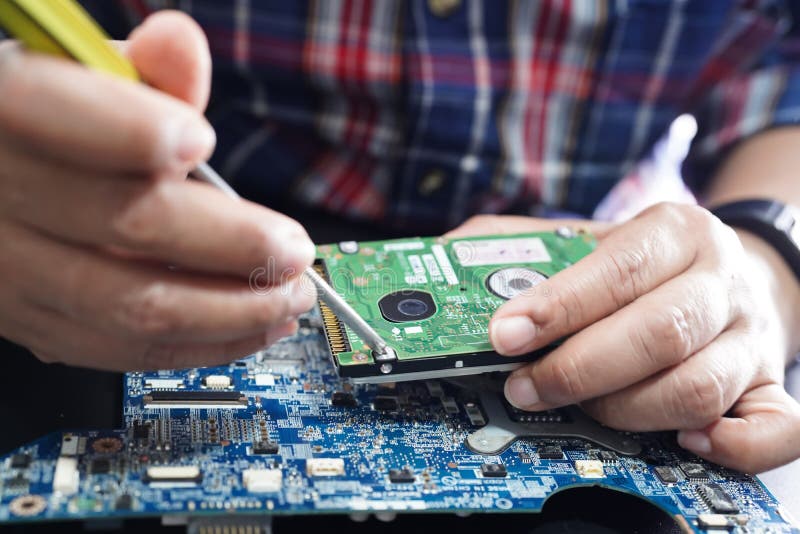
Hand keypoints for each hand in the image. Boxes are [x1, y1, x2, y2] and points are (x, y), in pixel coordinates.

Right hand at [0, 12, 315, 370]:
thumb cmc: (40, 125)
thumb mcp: (76, 78)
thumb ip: (137, 70)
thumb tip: (181, 47)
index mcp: (2, 113)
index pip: (56, 114)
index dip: (134, 131)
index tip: (200, 140)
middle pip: (127, 223)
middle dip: (233, 243)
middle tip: (293, 249)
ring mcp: (13, 270)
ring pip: (136, 306)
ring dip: (234, 309)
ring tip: (291, 295)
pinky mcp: (34, 321)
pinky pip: (123, 350)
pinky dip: (201, 344)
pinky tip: (252, 327)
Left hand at [447, 205, 799, 472]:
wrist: (728, 268)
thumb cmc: (641, 261)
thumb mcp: (583, 235)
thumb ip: (516, 245)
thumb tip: (439, 263)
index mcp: (674, 232)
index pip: (616, 271)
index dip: (557, 308)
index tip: (504, 336)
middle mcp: (721, 282)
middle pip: (657, 333)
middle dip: (577, 370)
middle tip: (524, 386)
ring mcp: (752, 338)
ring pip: (696, 388)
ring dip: (623, 409)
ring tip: (578, 407)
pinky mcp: (770, 385)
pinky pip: (773, 430)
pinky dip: (730, 447)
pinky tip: (680, 440)